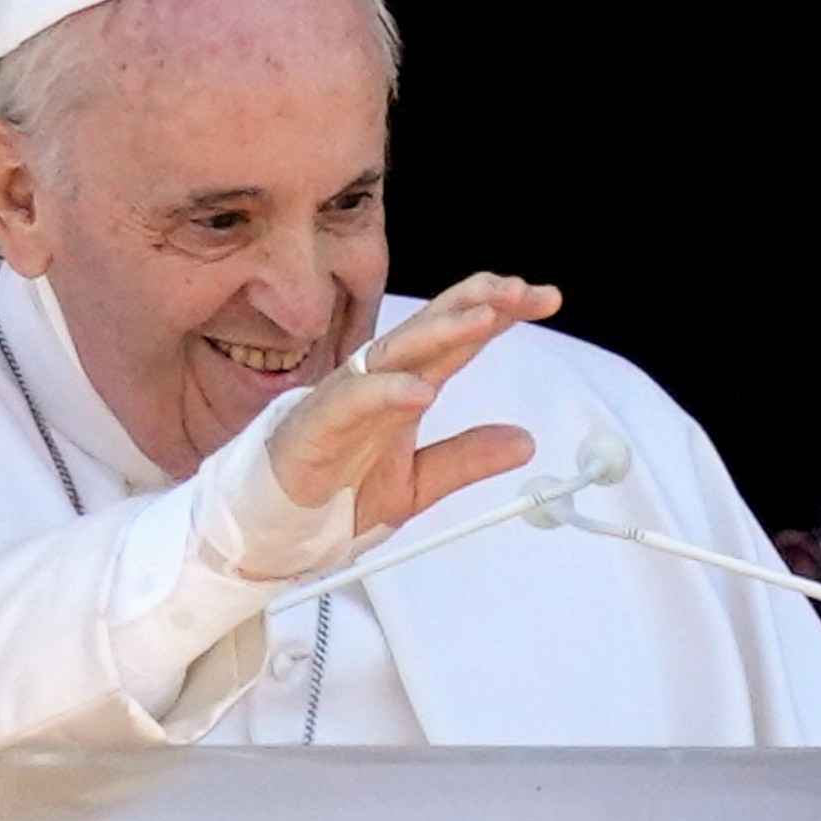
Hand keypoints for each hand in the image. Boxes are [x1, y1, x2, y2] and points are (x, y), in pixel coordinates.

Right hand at [266, 273, 561, 534]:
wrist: (275, 529)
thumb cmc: (335, 494)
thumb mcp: (419, 483)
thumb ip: (466, 458)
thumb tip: (524, 441)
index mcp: (405, 388)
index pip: (457, 338)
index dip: (500, 313)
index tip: (545, 298)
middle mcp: (378, 383)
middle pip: (431, 329)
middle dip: (477, 304)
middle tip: (522, 292)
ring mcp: (346, 399)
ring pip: (396, 353)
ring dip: (441, 332)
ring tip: (484, 319)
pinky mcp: (316, 426)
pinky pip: (352, 402)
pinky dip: (386, 392)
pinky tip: (421, 390)